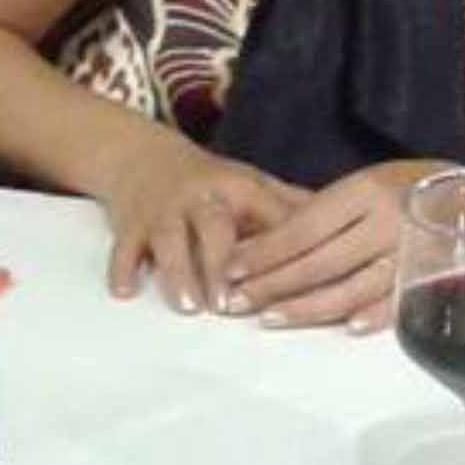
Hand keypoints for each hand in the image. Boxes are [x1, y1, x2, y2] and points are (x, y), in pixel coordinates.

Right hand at [98, 135, 299, 315]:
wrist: (143, 157)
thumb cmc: (211, 181)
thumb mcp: (253, 183)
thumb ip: (291, 207)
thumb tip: (341, 228)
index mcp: (240, 188)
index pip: (264, 219)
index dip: (278, 248)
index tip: (291, 280)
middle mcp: (202, 197)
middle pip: (213, 228)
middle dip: (221, 264)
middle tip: (230, 304)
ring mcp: (164, 209)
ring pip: (169, 239)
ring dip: (178, 273)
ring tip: (189, 306)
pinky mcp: (130, 223)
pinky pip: (124, 247)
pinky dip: (123, 269)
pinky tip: (126, 292)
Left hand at [224, 158, 441, 334]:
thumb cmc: (409, 188)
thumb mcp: (366, 185)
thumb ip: (325, 213)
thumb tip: (263, 247)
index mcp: (366, 190)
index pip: (304, 227)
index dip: (265, 251)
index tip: (231, 269)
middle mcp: (386, 220)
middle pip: (320, 260)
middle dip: (273, 284)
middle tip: (236, 302)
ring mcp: (409, 251)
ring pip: (351, 286)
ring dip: (307, 307)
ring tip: (270, 319)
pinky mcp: (430, 276)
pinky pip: (398, 300)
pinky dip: (374, 315)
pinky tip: (349, 328)